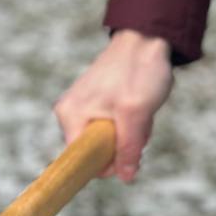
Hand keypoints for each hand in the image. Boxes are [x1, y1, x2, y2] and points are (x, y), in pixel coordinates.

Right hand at [54, 30, 172, 181]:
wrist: (146, 38)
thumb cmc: (138, 71)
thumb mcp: (136, 113)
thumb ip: (128, 147)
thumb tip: (124, 177)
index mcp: (70, 116)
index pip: (81, 161)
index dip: (106, 164)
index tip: (128, 154)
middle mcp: (69, 114)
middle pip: (95, 152)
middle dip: (122, 145)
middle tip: (138, 124)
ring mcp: (82, 109)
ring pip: (108, 141)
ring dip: (129, 134)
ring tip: (140, 111)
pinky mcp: (95, 105)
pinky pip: (113, 128)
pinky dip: (129, 124)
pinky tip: (138, 108)